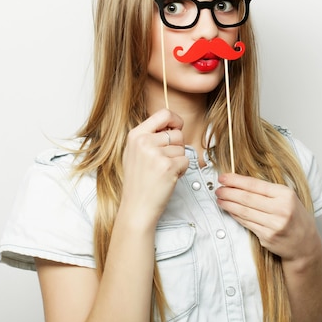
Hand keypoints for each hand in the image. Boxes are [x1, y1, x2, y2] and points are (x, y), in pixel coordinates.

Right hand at [120, 109, 189, 227]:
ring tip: (163, 172)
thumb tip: (172, 124)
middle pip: (177, 133)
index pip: (163, 113)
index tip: (177, 128)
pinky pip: (186, 161)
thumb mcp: (135, 152)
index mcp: (135, 135)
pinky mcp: (168, 166)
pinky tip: (168, 178)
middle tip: (163, 162)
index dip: (175, 120)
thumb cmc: (139, 181)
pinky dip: (181, 171)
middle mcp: (144, 141)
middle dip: (177, 148)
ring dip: (178, 160)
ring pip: (182, 148)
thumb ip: (150, 136)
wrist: (136, 207)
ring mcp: (156, 154)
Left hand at [215, 174, 321, 265]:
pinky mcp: (267, 237)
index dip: (236, 180)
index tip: (223, 177)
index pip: (255, 185)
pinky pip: (247, 223)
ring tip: (219, 199)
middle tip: (218, 189)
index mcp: (286, 194)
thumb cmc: (295, 217)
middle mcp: (281, 209)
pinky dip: (236, 215)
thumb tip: (242, 183)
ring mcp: (274, 225)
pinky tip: (229, 210)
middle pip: (247, 198)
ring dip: (229, 204)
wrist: (305, 244)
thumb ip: (269, 191)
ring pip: (244, 211)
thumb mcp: (289, 198)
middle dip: (229, 192)